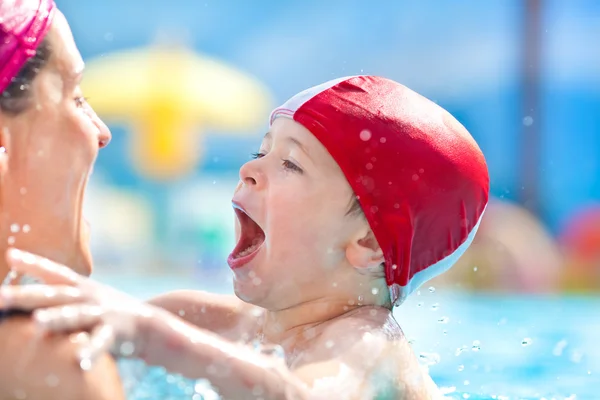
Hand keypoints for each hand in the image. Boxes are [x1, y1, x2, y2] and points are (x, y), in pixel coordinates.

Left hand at [0, 248, 160, 368]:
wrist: (150, 322)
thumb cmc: (109, 312)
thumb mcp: (86, 298)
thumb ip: (62, 298)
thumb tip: (31, 302)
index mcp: (81, 287)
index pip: (54, 272)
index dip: (32, 263)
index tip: (10, 256)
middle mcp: (88, 296)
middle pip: (53, 295)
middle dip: (25, 296)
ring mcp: (101, 312)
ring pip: (75, 315)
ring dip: (57, 318)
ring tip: (38, 322)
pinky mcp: (114, 331)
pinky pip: (100, 343)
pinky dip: (90, 352)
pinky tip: (80, 362)